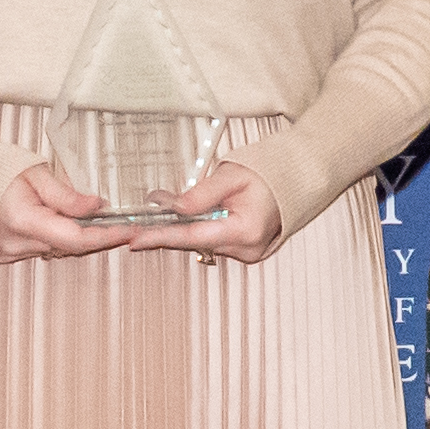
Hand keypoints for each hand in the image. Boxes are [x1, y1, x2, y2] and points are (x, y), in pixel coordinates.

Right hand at [0, 161, 154, 261]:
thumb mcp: (37, 174)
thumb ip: (68, 196)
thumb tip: (99, 207)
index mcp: (22, 220)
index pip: (76, 238)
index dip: (107, 236)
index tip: (131, 230)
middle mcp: (16, 244)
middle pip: (71, 246)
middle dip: (98, 235)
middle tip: (124, 223)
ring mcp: (10, 253)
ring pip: (59, 249)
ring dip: (80, 237)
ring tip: (98, 220)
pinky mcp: (8, 255)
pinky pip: (45, 249)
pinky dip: (61, 238)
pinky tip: (68, 224)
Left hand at [114, 159, 289, 259]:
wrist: (294, 182)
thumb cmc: (268, 175)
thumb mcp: (232, 175)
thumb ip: (202, 193)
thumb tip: (174, 208)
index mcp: (246, 230)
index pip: (193, 236)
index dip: (161, 237)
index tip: (136, 239)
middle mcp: (246, 248)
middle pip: (193, 241)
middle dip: (164, 229)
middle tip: (134, 222)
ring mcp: (245, 253)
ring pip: (199, 241)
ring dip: (178, 227)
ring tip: (159, 208)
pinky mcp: (241, 251)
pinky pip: (209, 240)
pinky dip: (194, 228)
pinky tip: (181, 217)